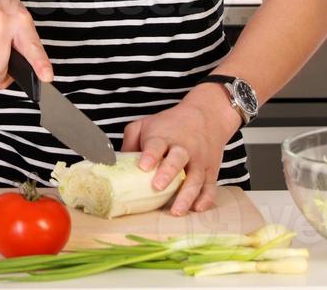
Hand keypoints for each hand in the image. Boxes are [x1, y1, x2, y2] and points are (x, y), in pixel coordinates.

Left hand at [121, 84, 242, 214]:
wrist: (206, 115)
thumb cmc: (170, 124)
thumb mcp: (146, 124)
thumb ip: (130, 142)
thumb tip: (116, 166)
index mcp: (164, 137)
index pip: (156, 144)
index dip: (150, 155)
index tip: (143, 166)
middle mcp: (183, 149)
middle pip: (177, 160)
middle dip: (168, 173)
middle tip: (157, 187)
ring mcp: (199, 161)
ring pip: (195, 178)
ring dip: (186, 195)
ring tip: (176, 211)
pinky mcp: (211, 171)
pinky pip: (210, 187)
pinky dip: (206, 199)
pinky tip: (197, 209)